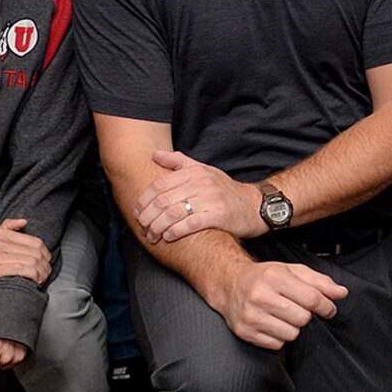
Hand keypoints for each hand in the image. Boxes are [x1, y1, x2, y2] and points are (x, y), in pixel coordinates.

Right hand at [0, 218, 50, 287]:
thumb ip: (9, 226)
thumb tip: (24, 222)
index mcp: (0, 234)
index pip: (35, 243)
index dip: (45, 253)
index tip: (46, 261)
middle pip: (34, 254)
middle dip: (44, 265)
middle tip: (46, 272)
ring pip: (29, 263)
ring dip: (40, 273)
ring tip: (41, 277)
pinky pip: (20, 271)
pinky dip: (31, 277)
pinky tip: (33, 281)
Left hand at [135, 151, 263, 244]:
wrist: (255, 206)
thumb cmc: (226, 190)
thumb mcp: (204, 171)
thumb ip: (179, 162)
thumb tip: (155, 154)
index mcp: (195, 172)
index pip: (160, 185)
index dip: (143, 200)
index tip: (137, 212)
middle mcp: (202, 184)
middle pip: (163, 201)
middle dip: (147, 217)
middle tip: (142, 227)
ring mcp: (211, 199)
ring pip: (173, 213)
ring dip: (158, 227)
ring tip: (152, 235)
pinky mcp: (219, 216)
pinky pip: (190, 224)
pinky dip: (175, 232)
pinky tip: (168, 237)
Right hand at [207, 260, 347, 349]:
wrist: (229, 284)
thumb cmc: (266, 277)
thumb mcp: (293, 271)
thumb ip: (320, 282)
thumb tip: (342, 293)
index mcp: (275, 277)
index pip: (312, 299)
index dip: (327, 306)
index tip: (329, 309)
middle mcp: (260, 296)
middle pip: (303, 318)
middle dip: (306, 315)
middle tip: (297, 307)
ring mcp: (251, 316)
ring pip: (292, 334)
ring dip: (293, 327)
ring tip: (283, 315)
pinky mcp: (245, 332)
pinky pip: (277, 345)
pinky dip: (279, 337)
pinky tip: (272, 323)